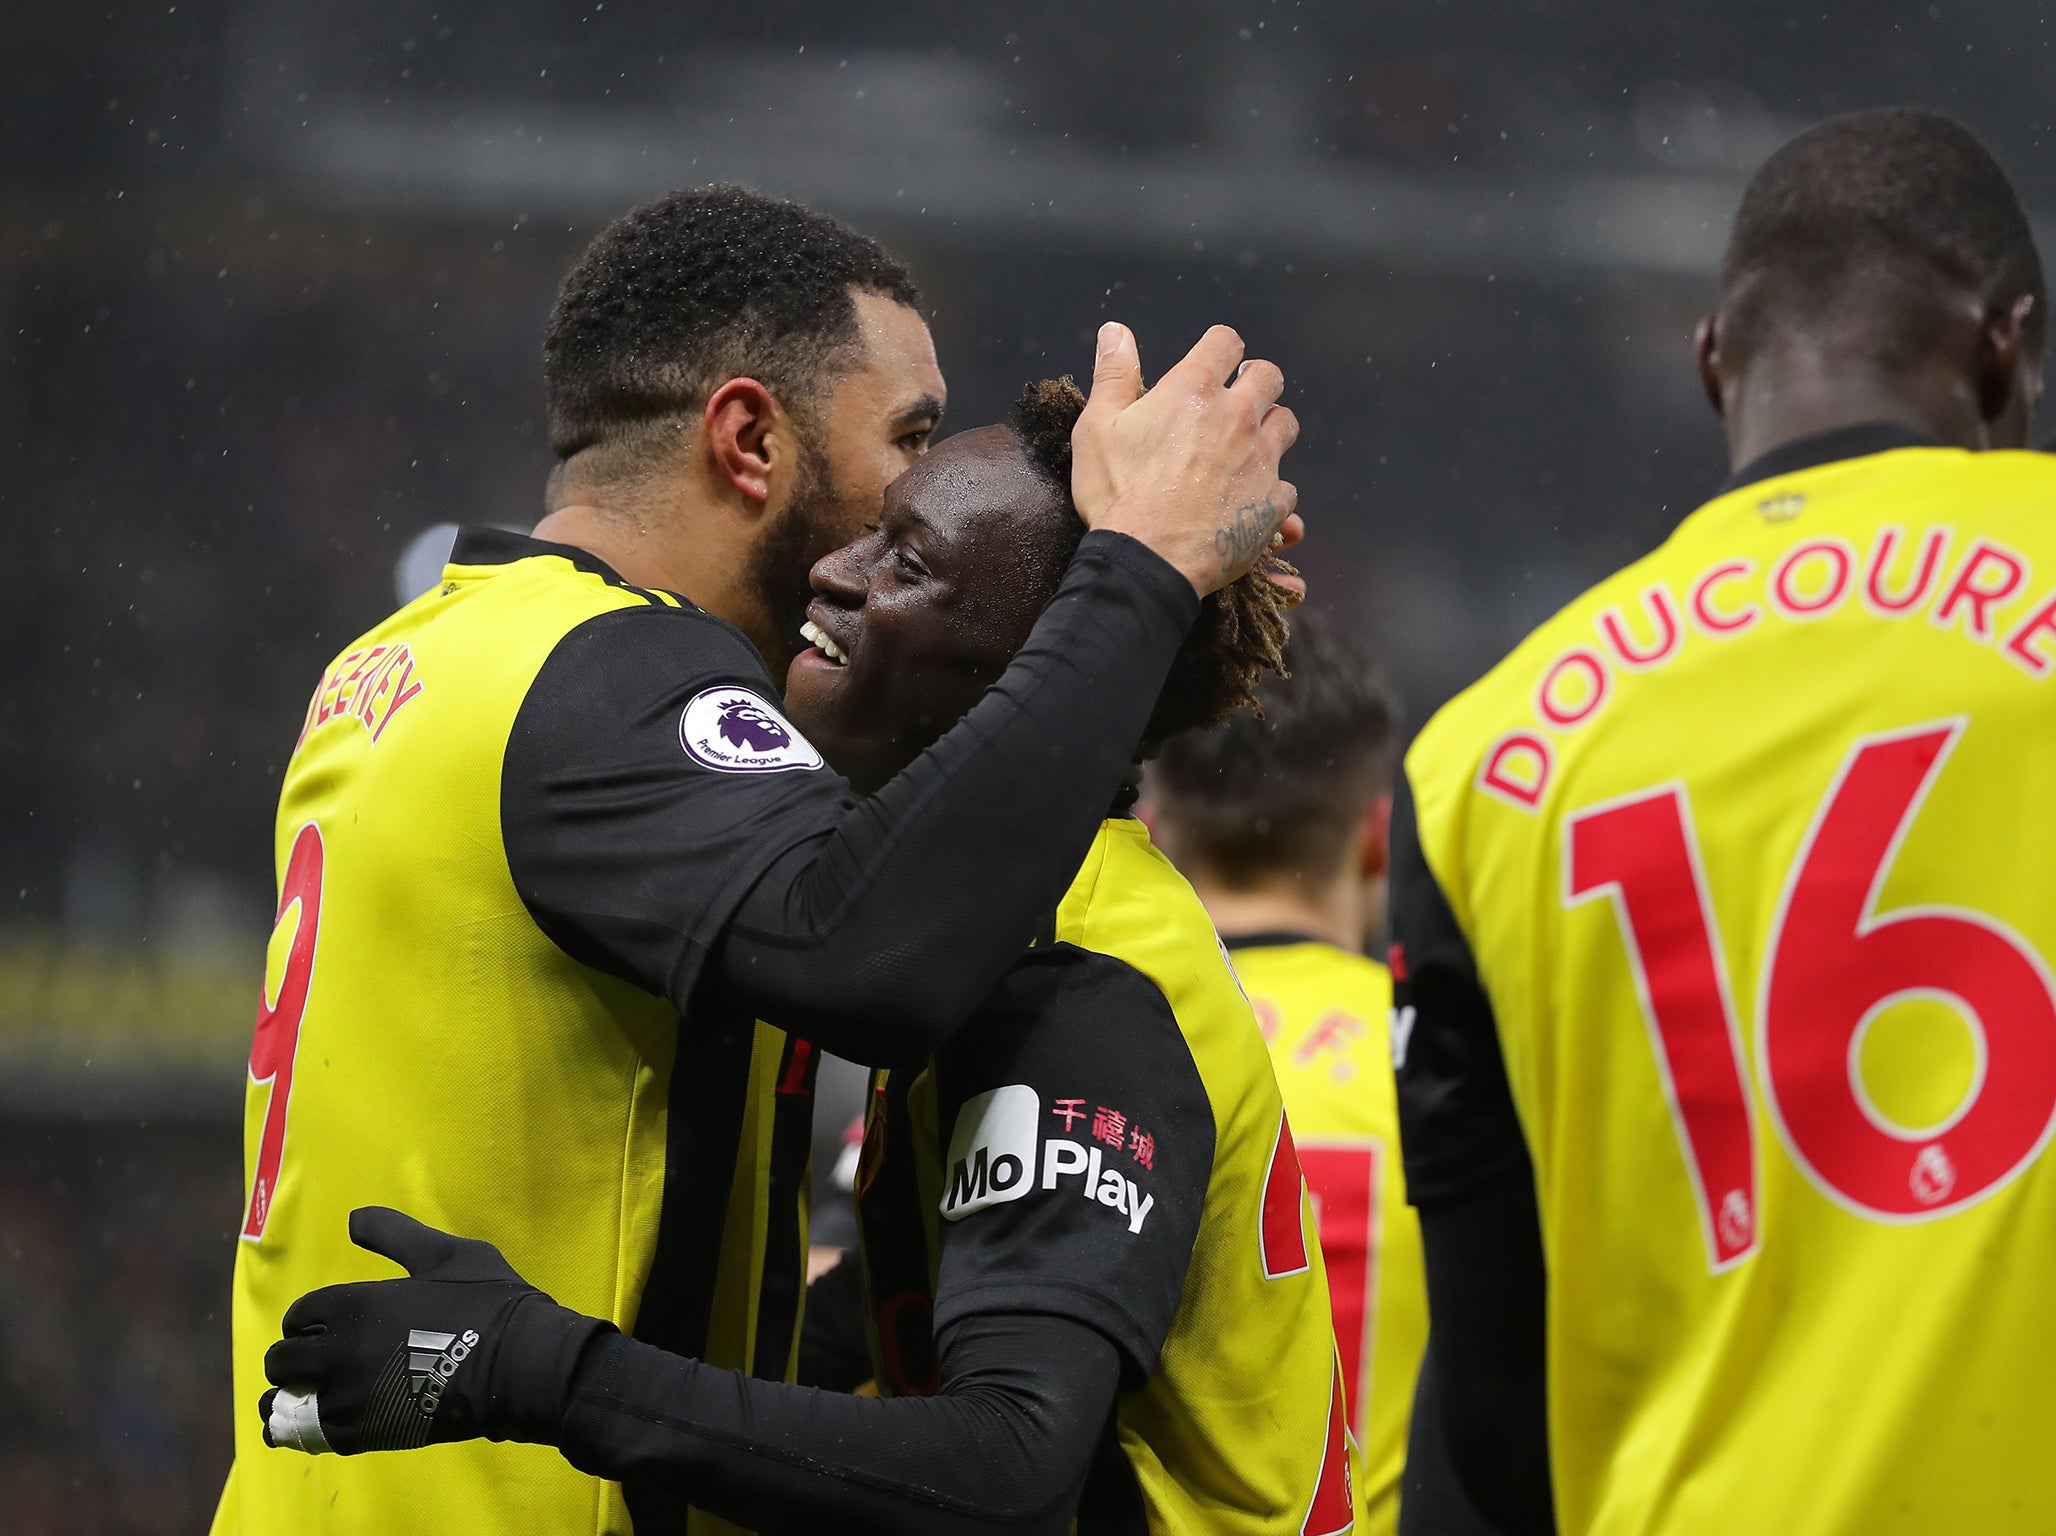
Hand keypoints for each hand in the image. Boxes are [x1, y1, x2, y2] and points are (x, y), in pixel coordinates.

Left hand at [259, 1206, 609, 1454]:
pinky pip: (311, 1436)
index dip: (311, 1321)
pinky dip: (312, 1429)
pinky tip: (332, 1420)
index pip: (299, 1316)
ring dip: (297, 1397)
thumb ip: (394, 1234)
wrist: (517, 1366)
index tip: (331, 1327)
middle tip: (323, 1363)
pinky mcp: (362, 1434)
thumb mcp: (445, 1253)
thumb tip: (353, 1218)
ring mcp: (347, 1397)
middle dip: (294, 1360)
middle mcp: (339, 1352)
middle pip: (281, 1361)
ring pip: (287, 1403)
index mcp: (354, 1304)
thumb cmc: (486, 1303)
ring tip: (321, 1396)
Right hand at [1071, 322, 1301, 596]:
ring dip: (1270, 431)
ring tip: (1246, 450)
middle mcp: (1238, 416)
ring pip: (1286, 426)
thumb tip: (1115, 331)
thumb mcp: (1097, 428)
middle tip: (1236, 402)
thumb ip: (1113, 374)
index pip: (1225, 342)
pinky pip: (1287, 488)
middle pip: (1270, 377)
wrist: (1148, 559)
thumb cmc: (1117, 493)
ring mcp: (1262, 459)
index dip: (1219, 348)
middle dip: (1255, 383)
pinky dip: (1271, 493)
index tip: (1213, 362)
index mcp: (1195, 390)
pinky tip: (1250, 503)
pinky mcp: (1273, 501)